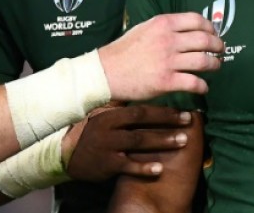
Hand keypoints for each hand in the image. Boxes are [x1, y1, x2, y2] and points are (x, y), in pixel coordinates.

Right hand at [64, 103, 193, 179]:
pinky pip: (128, 166)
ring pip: (138, 143)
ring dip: (162, 141)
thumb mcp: (99, 112)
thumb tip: (140, 85)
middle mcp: (108, 127)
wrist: (65, 154)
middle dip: (167, 122)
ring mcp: (107, 146)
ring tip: (182, 141)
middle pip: (142, 123)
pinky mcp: (106, 164)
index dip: (163, 110)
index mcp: (109, 113)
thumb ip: (118, 102)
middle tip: (188, 122)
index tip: (183, 110)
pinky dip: (143, 168)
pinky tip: (159, 168)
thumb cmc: (87, 131)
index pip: (140, 109)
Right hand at [98, 13, 221, 99]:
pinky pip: (194, 83)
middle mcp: (169, 40)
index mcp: (163, 24)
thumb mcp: (144, 28)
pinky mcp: (167, 81)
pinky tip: (203, 87)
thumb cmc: (125, 50)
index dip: (211, 28)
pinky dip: (203, 86)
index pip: (197, 20)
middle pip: (205, 40)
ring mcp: (168, 61)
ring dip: (215, 65)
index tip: (214, 34)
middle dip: (218, 46)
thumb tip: (187, 30)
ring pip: (204, 61)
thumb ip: (165, 28)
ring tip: (215, 67)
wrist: (107, 72)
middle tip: (220, 51)